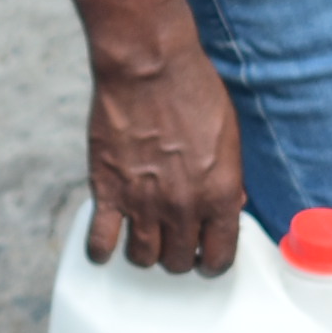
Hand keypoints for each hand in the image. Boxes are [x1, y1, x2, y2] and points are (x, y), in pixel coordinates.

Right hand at [85, 24, 249, 275]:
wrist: (148, 70)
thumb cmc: (195, 95)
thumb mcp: (230, 139)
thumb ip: (229, 180)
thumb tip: (230, 205)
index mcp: (219, 197)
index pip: (220, 257)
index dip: (213, 262)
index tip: (206, 257)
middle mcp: (182, 208)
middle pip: (178, 262)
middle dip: (178, 256)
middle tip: (174, 242)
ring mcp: (142, 203)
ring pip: (142, 258)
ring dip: (145, 253)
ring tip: (145, 238)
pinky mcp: (107, 191)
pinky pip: (101, 241)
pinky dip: (101, 249)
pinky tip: (106, 244)